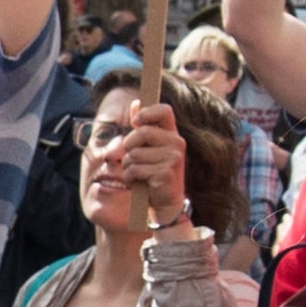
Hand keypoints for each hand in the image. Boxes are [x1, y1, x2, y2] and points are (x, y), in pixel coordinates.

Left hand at [91, 101, 188, 222]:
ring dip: (128, 165)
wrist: (165, 203)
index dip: (147, 112)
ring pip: (135, 153)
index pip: (164, 110)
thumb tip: (135, 103)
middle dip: (129, 145)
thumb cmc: (154, 173)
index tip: (135, 122)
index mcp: (173, 134)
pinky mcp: (165, 173)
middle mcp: (177, 143)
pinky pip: (136, 169)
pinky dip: (130, 177)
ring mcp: (173, 159)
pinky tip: (138, 182)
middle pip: (142, 132)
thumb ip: (142, 127)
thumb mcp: (149, 148)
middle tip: (132, 157)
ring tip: (137, 173)